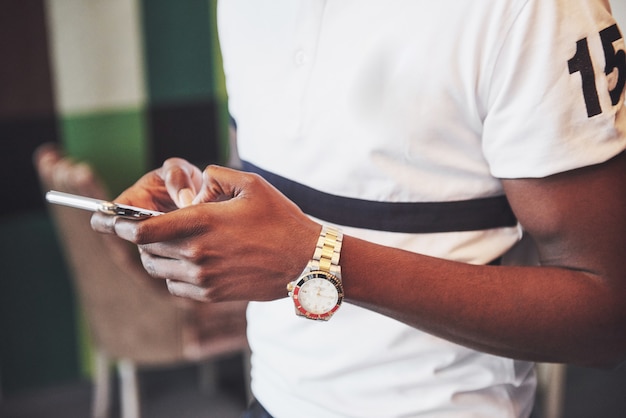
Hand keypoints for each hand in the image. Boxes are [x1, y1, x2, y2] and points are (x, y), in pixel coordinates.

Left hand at [92, 163, 319, 301]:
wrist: (305, 262)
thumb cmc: (280, 220)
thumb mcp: (250, 184)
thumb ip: (214, 177)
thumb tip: (191, 188)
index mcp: (202, 223)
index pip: (142, 229)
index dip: (117, 225)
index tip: (103, 219)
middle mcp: (197, 254)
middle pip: (145, 249)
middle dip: (138, 236)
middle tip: (142, 226)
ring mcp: (203, 278)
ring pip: (157, 269)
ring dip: (154, 254)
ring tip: (168, 242)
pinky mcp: (212, 294)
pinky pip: (175, 286)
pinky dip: (172, 273)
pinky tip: (188, 261)